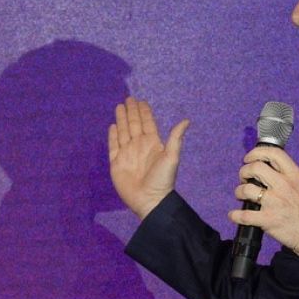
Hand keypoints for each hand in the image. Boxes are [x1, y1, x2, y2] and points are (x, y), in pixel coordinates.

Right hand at [107, 97, 189, 219]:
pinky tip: (113, 126)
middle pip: (133, 124)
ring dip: (122, 119)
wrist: (149, 200)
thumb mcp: (172, 157)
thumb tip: (186, 120)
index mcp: (152, 144)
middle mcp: (139, 146)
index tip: (140, 101)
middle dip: (131, 112)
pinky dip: (112, 136)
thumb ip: (176, 138)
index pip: (147, 123)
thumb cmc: (162, 179)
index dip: (144, 112)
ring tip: (119, 107)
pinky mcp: (116, 163)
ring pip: (123, 132)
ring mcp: (127, 154)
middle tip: (128, 99)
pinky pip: (113, 146)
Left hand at [229, 146, 298, 261]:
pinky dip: (235, 215)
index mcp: (295, 176)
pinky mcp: (268, 220)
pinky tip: (234, 215)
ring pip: (246, 189)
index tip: (249, 158)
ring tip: (241, 195)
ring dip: (239, 191)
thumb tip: (272, 172)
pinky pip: (244, 215)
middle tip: (244, 178)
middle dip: (244, 171)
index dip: (256, 153)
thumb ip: (290, 177)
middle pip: (255, 168)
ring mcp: (275, 202)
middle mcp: (284, 186)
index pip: (274, 153)